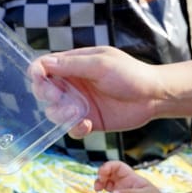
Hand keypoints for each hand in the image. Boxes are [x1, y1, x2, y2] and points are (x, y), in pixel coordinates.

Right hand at [28, 46, 161, 137]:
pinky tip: (87, 126)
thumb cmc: (131, 75)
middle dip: (46, 95)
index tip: (41, 81)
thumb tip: (44, 64)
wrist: (153, 97)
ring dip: (60, 114)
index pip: (45, 66)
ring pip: (54, 111)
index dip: (38, 73)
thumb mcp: (101, 65)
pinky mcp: (89, 121)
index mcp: (74, 64)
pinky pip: (71, 128)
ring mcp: (80, 103)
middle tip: (58, 98)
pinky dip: (74, 129)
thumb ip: (73, 65)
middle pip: (44, 90)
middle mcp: (74, 83)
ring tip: (76, 114)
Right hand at [89, 161, 164, 192]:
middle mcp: (122, 184)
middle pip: (108, 174)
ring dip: (98, 185)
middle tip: (100, 183)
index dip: (108, 166)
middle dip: (101, 175)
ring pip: (104, 185)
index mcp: (130, 177)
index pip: (117, 166)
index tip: (103, 172)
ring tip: (97, 190)